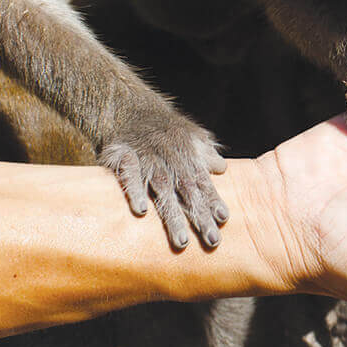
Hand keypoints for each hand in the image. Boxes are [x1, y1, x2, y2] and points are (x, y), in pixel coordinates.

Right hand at [100, 111, 228, 250]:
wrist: (126, 105)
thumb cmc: (163, 128)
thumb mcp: (189, 133)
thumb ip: (205, 151)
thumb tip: (222, 168)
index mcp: (188, 153)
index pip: (204, 180)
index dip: (214, 199)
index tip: (223, 219)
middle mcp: (170, 156)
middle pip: (188, 189)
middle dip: (200, 216)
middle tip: (212, 242)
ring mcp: (147, 157)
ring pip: (162, 187)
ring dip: (172, 215)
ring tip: (181, 241)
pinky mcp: (123, 156)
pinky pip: (129, 175)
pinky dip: (134, 190)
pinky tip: (141, 211)